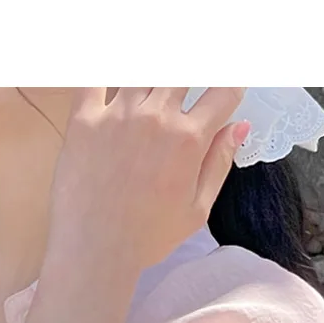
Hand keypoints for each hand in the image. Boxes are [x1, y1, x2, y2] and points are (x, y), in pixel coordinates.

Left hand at [42, 87, 249, 285]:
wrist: (94, 253)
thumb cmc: (146, 238)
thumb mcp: (196, 209)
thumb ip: (219, 162)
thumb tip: (240, 127)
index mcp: (188, 139)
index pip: (223, 91)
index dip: (232, 84)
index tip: (227, 87)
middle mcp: (155, 117)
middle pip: (183, 70)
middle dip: (193, 73)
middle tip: (187, 83)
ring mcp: (117, 114)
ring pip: (142, 69)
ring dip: (154, 73)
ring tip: (154, 81)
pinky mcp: (83, 120)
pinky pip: (93, 78)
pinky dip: (103, 70)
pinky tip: (112, 75)